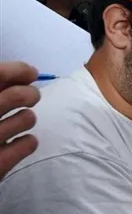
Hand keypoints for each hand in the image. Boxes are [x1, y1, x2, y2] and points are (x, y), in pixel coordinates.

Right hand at [0, 62, 40, 179]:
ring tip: (19, 122)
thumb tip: (22, 75)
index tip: (31, 73)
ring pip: (27, 119)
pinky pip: (29, 143)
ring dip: (27, 118)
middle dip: (30, 93)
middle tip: (32, 96)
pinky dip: (28, 141)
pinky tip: (18, 143)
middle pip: (16, 96)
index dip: (17, 70)